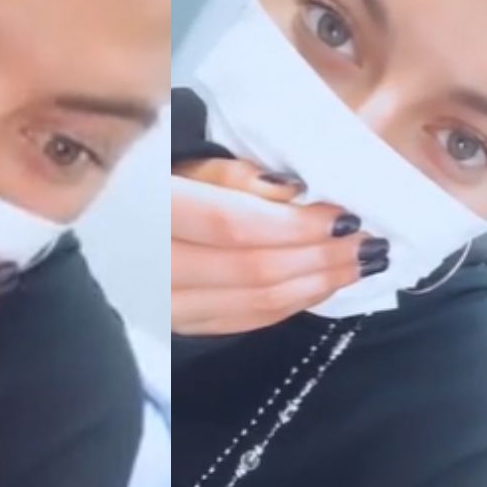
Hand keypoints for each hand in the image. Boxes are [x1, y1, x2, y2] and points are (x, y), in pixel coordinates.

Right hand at [170, 159, 388, 334]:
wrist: (115, 226)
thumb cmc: (156, 178)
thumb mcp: (187, 159)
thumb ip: (236, 174)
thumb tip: (294, 191)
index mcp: (150, 210)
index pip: (231, 224)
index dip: (293, 224)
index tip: (345, 217)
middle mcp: (153, 268)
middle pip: (251, 269)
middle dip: (320, 257)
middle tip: (370, 244)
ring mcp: (166, 306)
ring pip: (254, 302)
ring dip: (317, 283)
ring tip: (360, 263)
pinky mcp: (182, 326)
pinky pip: (247, 321)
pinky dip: (293, 303)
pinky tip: (325, 284)